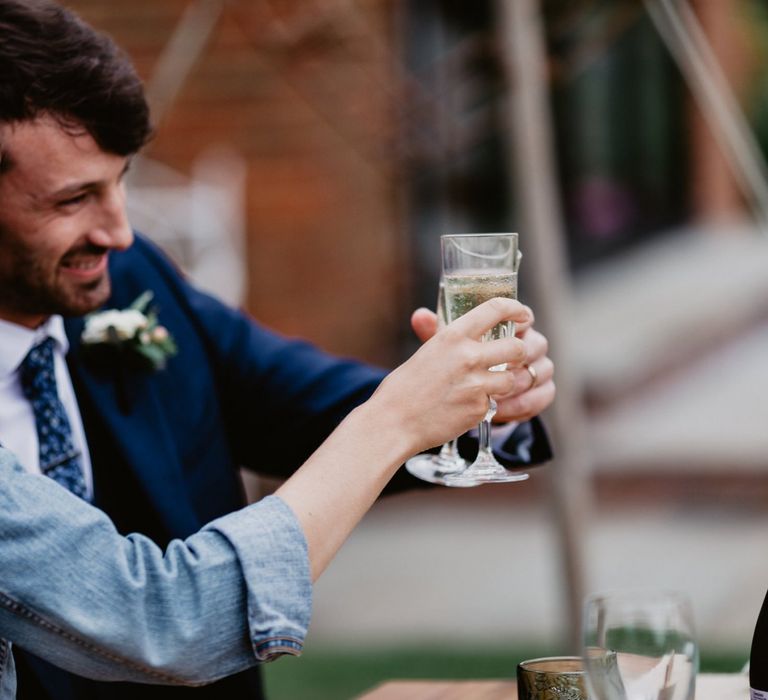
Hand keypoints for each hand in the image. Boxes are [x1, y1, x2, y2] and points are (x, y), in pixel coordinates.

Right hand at [374, 298, 530, 454]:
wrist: (393, 422)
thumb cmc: (404, 386)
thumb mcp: (428, 352)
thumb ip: (453, 341)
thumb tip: (472, 331)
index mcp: (452, 335)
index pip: (496, 309)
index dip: (517, 310)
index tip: (524, 315)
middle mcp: (468, 356)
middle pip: (517, 347)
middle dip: (519, 353)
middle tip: (513, 357)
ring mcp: (476, 384)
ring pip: (511, 379)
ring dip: (503, 383)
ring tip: (482, 387)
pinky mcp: (479, 409)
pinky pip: (494, 403)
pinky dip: (483, 405)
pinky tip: (463, 407)